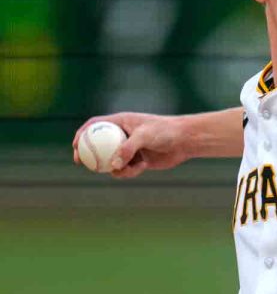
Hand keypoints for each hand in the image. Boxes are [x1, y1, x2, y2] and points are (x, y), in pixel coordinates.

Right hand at [72, 112, 188, 178]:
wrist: (185, 141)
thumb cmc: (166, 132)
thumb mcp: (145, 136)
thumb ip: (128, 148)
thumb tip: (113, 164)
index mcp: (122, 121)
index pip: (95, 125)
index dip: (82, 133)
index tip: (75, 145)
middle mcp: (124, 134)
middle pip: (98, 144)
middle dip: (88, 154)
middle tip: (81, 163)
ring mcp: (130, 148)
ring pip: (111, 160)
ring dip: (113, 168)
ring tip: (125, 168)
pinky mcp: (139, 160)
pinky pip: (125, 169)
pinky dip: (129, 172)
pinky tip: (142, 167)